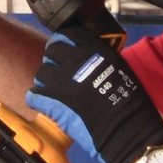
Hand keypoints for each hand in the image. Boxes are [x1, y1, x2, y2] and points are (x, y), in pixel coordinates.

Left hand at [26, 26, 162, 162]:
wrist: (125, 127)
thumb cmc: (130, 100)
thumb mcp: (118, 67)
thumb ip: (99, 59)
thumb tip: (88, 60)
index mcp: (92, 49)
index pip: (68, 34)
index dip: (64, 42)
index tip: (63, 49)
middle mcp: (74, 59)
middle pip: (51, 51)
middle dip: (53, 60)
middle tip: (58, 72)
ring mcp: (60, 79)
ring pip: (41, 73)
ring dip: (45, 81)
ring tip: (52, 90)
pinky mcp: (51, 100)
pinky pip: (33, 95)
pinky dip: (37, 100)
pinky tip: (44, 104)